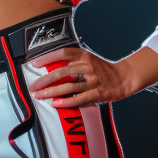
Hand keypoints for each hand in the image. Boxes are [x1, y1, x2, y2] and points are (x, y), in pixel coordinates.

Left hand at [27, 45, 157, 107]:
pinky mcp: (98, 93)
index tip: (35, 63)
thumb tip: (52, 68)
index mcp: (85, 56)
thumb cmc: (104, 70)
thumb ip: (74, 62)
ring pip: (68, 86)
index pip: (63, 53)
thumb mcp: (90, 60)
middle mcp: (88, 66)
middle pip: (62, 71)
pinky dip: (66, 101)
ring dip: (51, 92)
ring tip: (39, 96)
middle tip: (33, 87)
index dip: (48, 57)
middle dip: (44, 80)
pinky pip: (79, 98)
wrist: (125, 77)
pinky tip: (56, 104)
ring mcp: (93, 80)